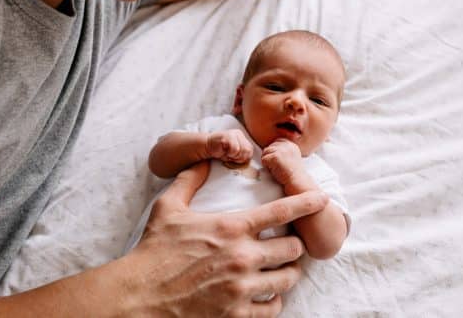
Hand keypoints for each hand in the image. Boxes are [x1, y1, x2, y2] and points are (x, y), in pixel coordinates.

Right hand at [130, 162, 328, 316]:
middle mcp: (243, 256)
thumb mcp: (169, 207)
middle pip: (292, 247)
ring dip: (288, 272)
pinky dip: (275, 300)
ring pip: (288, 278)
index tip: (321, 199)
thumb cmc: (154, 250)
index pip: (281, 211)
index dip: (306, 202)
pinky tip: (268, 295)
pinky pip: (273, 308)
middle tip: (288, 243)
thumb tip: (204, 159)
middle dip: (294, 244)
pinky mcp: (237, 314)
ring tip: (283, 268)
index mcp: (231, 227)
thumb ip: (190, 179)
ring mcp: (242, 288)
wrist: (141, 295)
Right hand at [206, 129, 252, 164]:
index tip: (234, 158)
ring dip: (233, 155)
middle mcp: (239, 134)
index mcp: (242, 137)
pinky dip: (229, 154)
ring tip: (226, 153)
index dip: (243, 158)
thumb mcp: (235, 153)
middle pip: (247, 150)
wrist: (207, 146)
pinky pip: (234, 149)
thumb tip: (249, 158)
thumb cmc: (221, 151)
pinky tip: (223, 151)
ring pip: (241, 150)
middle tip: (230, 156)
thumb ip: (243, 153)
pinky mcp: (227, 136)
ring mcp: (233, 134)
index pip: (250, 150)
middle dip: (239, 157)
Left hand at [261, 138, 308, 188]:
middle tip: (278, 166)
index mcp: (291, 145)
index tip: (278, 161)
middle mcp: (287, 145)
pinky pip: (264, 160)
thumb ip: (284, 151)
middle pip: (269, 147)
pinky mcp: (276, 156)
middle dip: (270, 157)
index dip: (274, 151)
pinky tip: (275, 171)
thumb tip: (270, 149)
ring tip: (276, 168)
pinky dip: (267, 167)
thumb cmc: (293, 173)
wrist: (297, 181)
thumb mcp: (291, 157)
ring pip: (265, 153)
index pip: (277, 141)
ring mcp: (281, 150)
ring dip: (268, 162)